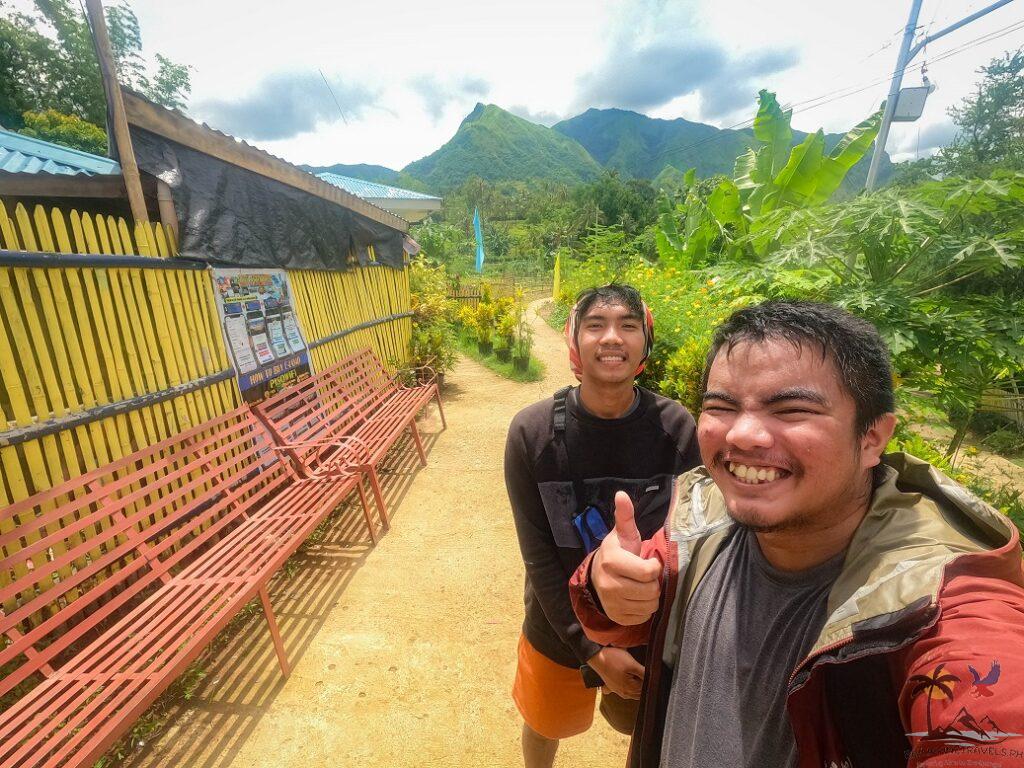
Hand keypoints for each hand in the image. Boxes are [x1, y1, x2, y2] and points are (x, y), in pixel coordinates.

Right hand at [588, 646, 644, 699]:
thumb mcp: (632, 664)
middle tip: (640, 670)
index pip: (646, 689)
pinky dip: (628, 687)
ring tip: (635, 672)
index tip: (645, 670)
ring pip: (633, 692)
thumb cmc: (613, 659)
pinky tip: (627, 681)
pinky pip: (624, 690)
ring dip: (636, 685)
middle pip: (640, 692)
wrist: (596, 656)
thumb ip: (644, 673)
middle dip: (643, 683)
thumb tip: (653, 679)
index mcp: (630, 689)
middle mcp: (624, 693)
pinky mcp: (612, 686)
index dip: (648, 679)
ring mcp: (617, 691)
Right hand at [591, 491, 661, 625]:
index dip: (655, 566)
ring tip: (642, 585)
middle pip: (651, 590)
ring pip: (650, 605)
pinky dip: (645, 608)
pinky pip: (644, 616)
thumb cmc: (617, 552)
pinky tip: (637, 597)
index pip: (649, 571)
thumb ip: (624, 515)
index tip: (649, 560)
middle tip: (646, 575)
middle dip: (654, 582)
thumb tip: (621, 494)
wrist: (597, 577)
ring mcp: (612, 603)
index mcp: (612, 561)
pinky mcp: (617, 617)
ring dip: (652, 596)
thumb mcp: (622, 534)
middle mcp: (609, 584)